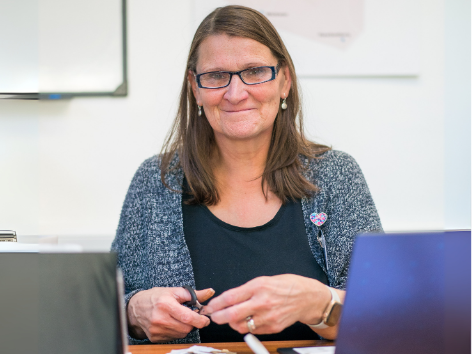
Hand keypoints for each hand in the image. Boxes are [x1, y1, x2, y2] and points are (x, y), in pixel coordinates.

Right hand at [127, 287, 214, 342]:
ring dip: (185, 327)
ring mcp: (156, 330)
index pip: (187, 317)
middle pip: (186, 328)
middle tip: (191, 316)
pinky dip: (176, 331)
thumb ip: (193, 294)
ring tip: (179, 318)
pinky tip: (171, 323)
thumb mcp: (174, 291)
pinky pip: (173, 338)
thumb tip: (210, 292)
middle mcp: (160, 318)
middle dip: (193, 323)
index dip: (200, 320)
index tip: (205, 319)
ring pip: (181, 334)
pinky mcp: (154, 338)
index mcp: (166, 304)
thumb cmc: (156, 297)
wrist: (135, 308)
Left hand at [201, 274, 330, 334]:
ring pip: (241, 326)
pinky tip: (248, 321)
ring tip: (232, 318)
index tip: (211, 306)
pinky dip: (247, 327)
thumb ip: (246, 290)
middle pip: (233, 314)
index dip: (217, 303)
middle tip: (214, 317)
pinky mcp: (273, 327)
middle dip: (219, 317)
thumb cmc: (287, 286)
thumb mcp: (264, 280)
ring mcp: (268, 317)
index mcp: (258, 286)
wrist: (307, 297)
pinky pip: (254, 331)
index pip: (231, 297)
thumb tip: (229, 299)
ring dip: (232, 323)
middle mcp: (262, 302)